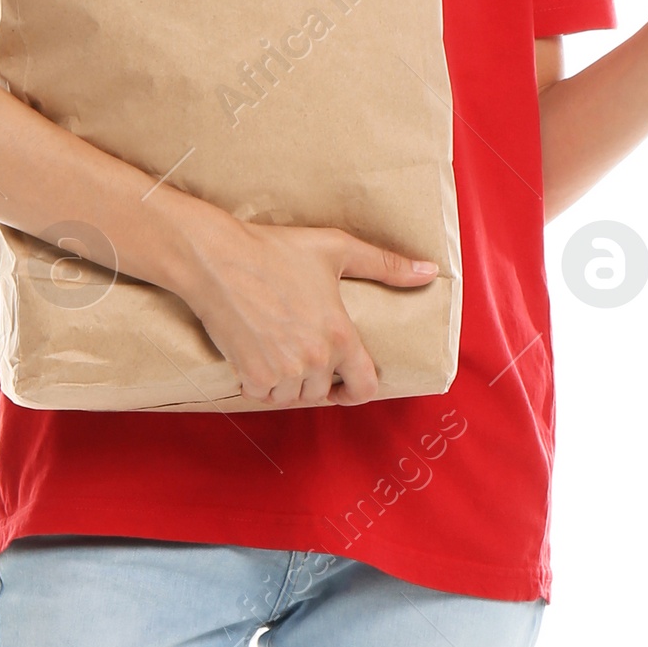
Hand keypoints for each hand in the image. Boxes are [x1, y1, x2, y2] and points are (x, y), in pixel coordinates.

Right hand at [183, 218, 437, 406]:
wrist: (217, 260)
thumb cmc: (275, 250)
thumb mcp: (336, 249)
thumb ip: (385, 264)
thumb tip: (429, 272)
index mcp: (340, 335)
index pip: (364, 387)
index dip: (358, 391)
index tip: (346, 386)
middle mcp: (314, 359)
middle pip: (322, 393)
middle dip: (315, 379)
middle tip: (302, 354)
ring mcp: (282, 371)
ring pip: (291, 397)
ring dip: (287, 384)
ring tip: (280, 354)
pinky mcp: (251, 375)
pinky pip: (263, 395)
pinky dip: (260, 383)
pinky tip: (257, 358)